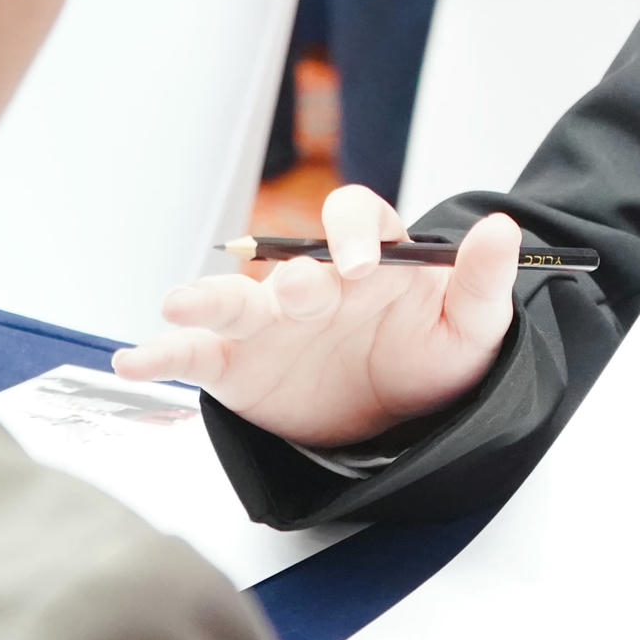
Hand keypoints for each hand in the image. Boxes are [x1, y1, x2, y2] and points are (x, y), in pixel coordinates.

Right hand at [112, 185, 517, 448]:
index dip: (352, 231)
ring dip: (206, 300)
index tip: (363, 263)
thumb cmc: (435, 358)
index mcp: (367, 256)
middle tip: (301, 294)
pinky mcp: (239, 367)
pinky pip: (196, 356)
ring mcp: (269, 322)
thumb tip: (504, 228)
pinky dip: (164, 354)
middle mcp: (311, 281)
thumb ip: (484, 279)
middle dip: (292, 277)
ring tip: (179, 305)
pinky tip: (135, 359)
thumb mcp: (474, 325)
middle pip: (290, 261)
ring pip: (231, 301)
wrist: (403, 421)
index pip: (354, 217)